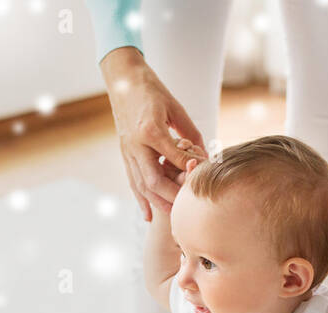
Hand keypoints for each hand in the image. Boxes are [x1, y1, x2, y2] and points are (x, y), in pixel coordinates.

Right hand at [101, 48, 207, 221]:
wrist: (122, 78)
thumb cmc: (152, 89)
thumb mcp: (175, 107)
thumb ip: (189, 132)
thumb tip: (204, 154)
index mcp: (150, 130)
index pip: (174, 159)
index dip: (191, 171)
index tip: (205, 180)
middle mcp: (136, 145)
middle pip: (154, 181)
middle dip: (173, 197)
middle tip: (190, 210)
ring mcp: (127, 151)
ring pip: (141, 186)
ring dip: (158, 204)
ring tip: (174, 218)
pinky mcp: (124, 154)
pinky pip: (132, 182)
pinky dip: (141, 200)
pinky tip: (148, 216)